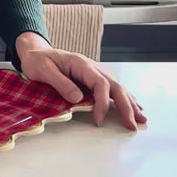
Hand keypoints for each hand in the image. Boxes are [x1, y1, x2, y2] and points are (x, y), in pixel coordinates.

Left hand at [15, 35, 146, 130]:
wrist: (34, 52)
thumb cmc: (37, 61)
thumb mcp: (43, 70)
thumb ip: (60, 83)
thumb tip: (78, 99)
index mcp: (81, 64)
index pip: (100, 84)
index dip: (102, 103)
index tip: (98, 120)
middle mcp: (91, 68)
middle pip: (115, 86)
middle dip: (126, 105)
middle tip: (133, 124)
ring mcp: (93, 73)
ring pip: (117, 87)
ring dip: (130, 103)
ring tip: (142, 118)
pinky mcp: (91, 80)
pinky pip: (111, 90)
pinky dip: (123, 99)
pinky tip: (133, 107)